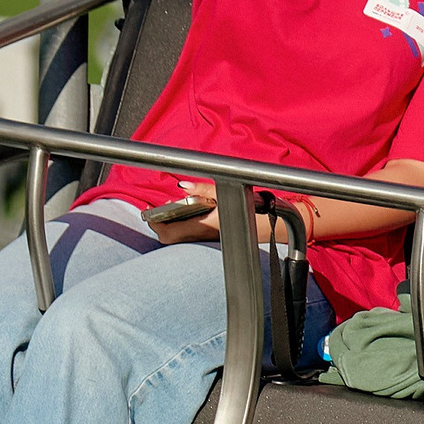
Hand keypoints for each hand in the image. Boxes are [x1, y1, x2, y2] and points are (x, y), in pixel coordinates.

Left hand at [148, 184, 284, 245]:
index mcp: (202, 227)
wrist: (274, 223)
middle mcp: (202, 236)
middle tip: (156, 210)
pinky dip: (182, 224)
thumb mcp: (226, 192)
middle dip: (159, 224)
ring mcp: (207, 238)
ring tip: (170, 208)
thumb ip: (203, 189)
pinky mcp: (212, 236)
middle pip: (170, 238)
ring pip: (179, 236)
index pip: (167, 233)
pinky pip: (189, 234)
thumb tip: (183, 185)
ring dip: (171, 224)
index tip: (149, 211)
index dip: (154, 224)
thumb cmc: (253, 210)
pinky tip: (187, 212)